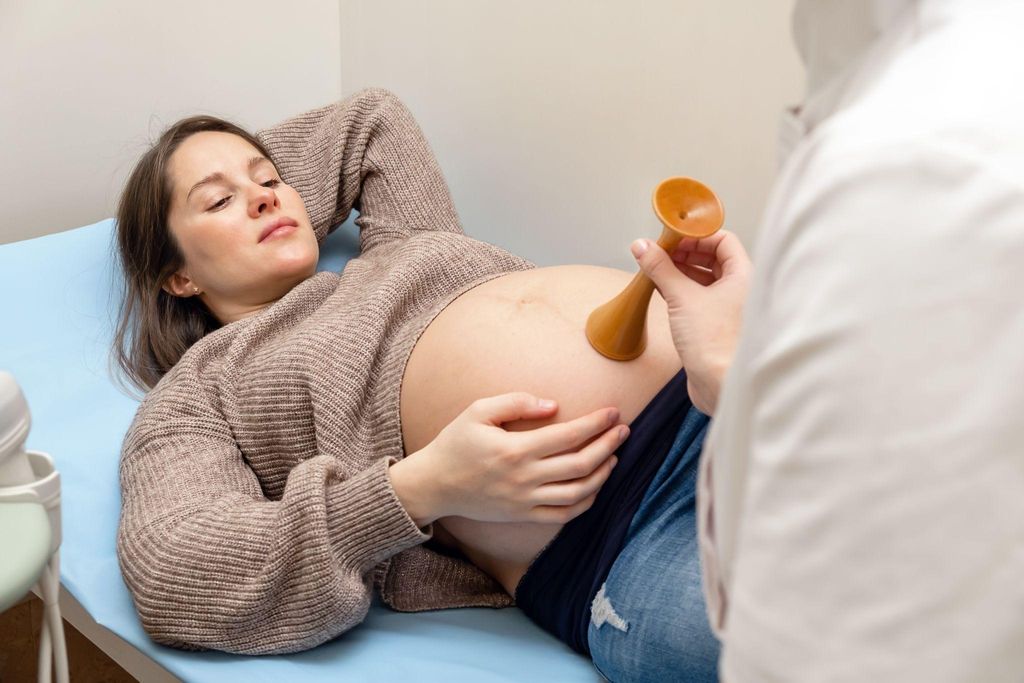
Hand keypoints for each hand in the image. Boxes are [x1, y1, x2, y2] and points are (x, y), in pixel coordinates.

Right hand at [422, 393, 629, 523]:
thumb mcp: (478, 411)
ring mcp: (525, 500)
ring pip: (578, 492)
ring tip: (614, 456)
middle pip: (580, 464)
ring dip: (602, 474)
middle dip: (608, 445)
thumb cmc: (456, 442)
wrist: (434, 485)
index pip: (569, 436)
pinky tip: (595, 485)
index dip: (596, 423)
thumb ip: (516, 403)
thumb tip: (553, 405)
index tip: (613, 412)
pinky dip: (586, 502)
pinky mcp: (523, 515)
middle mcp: (525, 478)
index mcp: (515, 450)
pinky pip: (563, 515)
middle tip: (623, 430)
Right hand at [631, 229, 751, 414]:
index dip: (696, 236)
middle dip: (685, 254)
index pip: (722, 240)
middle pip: (713, 258)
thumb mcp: (681, 297)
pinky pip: (700, 299)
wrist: (722, 387)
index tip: (671, 238)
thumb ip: (660, 268)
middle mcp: (742, 290)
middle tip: (659, 252)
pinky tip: (663, 290)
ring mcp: (730, 309)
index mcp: (745, 275)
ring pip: (705, 279)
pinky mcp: (717, 326)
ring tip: (657, 270)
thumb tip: (642, 246)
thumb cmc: (716, 344)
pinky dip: (682, 291)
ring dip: (681, 272)